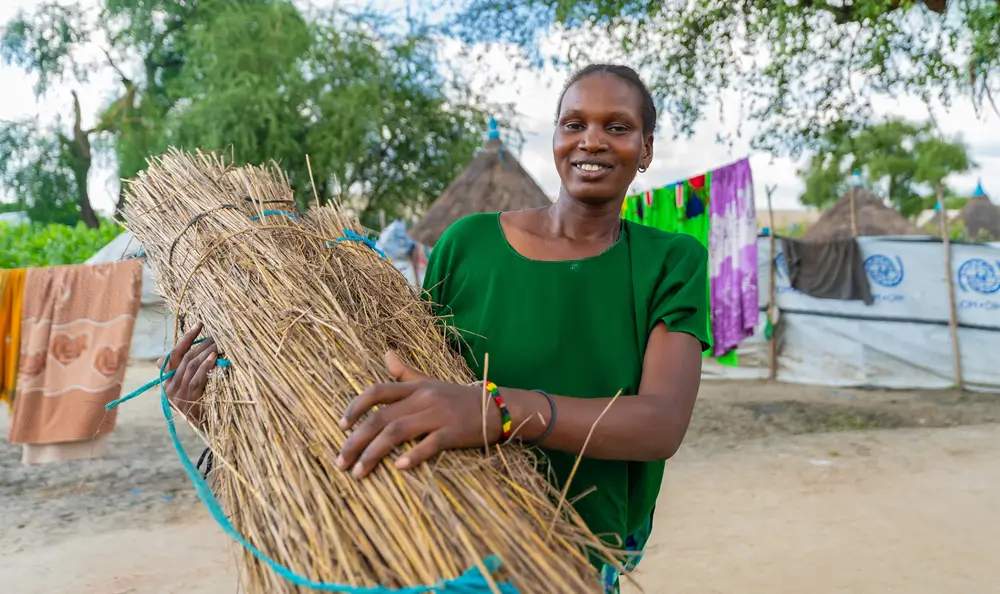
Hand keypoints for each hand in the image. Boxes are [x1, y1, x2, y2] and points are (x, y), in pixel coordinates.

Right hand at [159, 323, 216, 424]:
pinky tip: (214, 357)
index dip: (186, 338)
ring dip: (206, 352)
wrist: (200, 431)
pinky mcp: (189, 400)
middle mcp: (169, 386)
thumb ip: (177, 373)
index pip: (174, 354)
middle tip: (217, 334)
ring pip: (190, 366)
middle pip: (185, 358)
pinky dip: (205, 366)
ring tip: (218, 342)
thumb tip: (162, 357)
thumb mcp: (183, 390)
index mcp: (166, 381)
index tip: (199, 324)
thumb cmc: (195, 407)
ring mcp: (178, 394)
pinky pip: (197, 379)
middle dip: (201, 344)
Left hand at [336, 351, 501, 477]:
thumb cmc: (460, 399)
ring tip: (359, 472)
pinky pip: (430, 444)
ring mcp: (439, 415)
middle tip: (340, 462)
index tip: (340, 427)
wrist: (498, 408)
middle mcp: (423, 398)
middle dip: (356, 441)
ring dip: (374, 453)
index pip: (377, 392)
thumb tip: (387, 354)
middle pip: (381, 417)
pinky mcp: (454, 432)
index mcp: (416, 387)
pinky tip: (399, 468)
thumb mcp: (432, 383)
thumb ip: (406, 374)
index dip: (355, 408)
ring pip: (397, 432)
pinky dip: (413, 456)